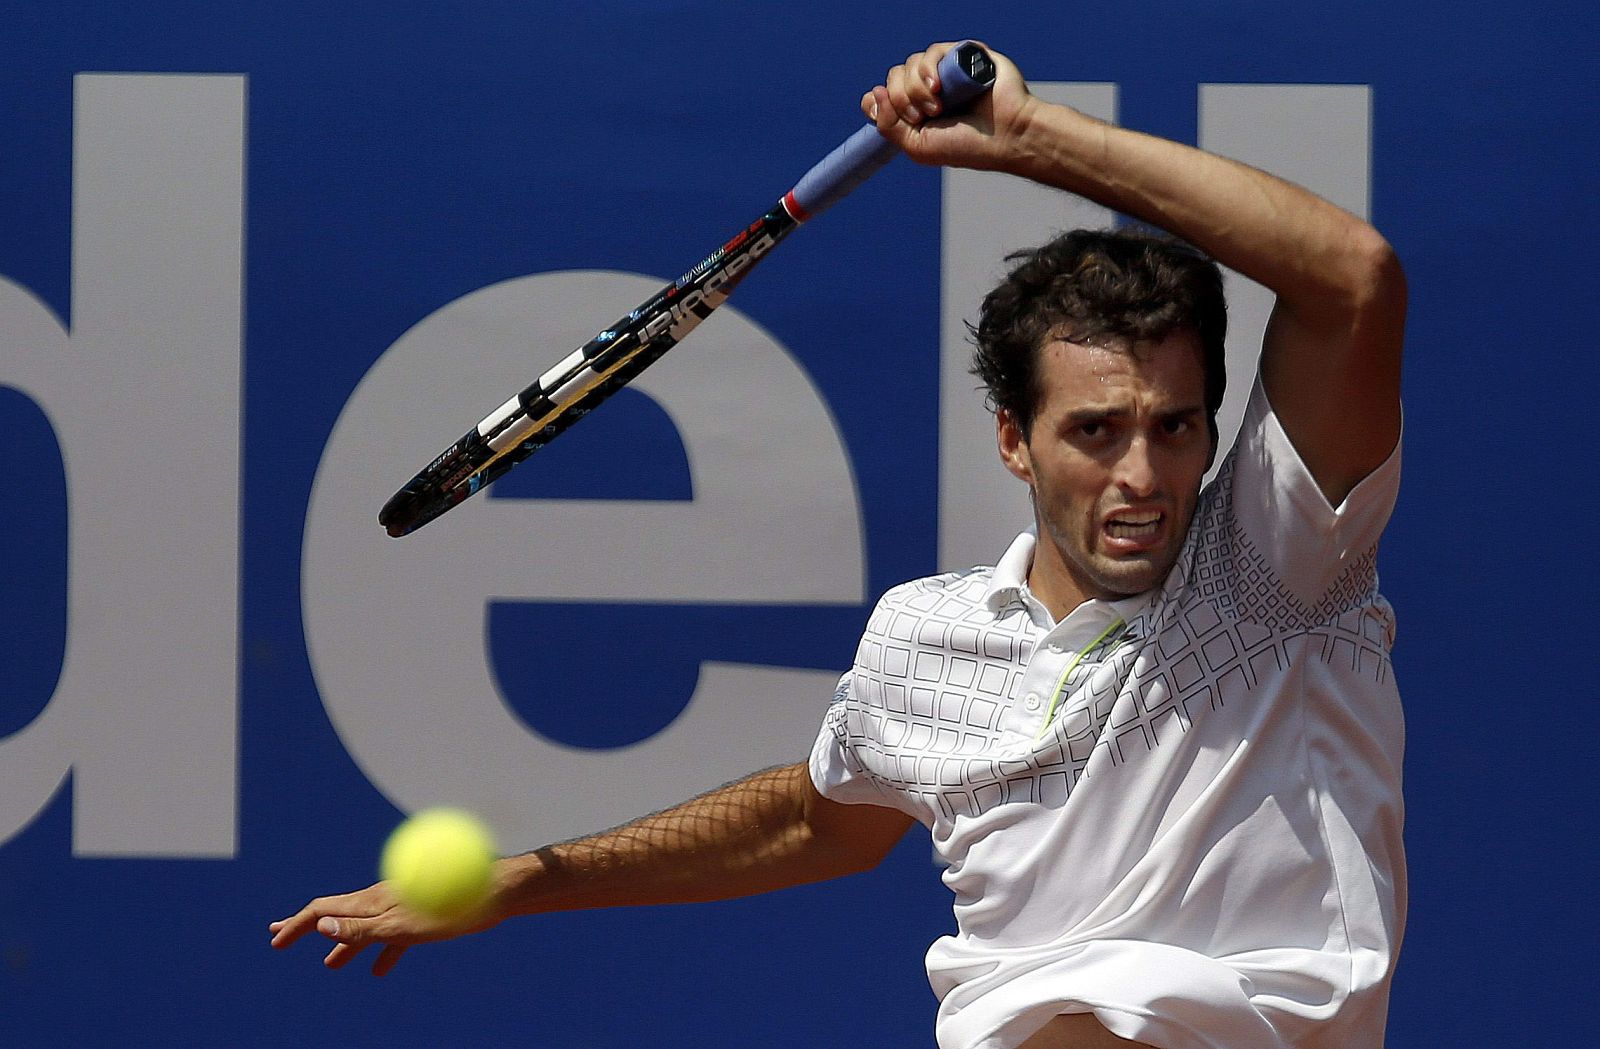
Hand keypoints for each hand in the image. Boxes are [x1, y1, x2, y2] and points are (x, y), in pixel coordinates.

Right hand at [269, 880, 501, 975]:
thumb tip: (320, 924)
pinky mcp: (423, 916)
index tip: (274, 940)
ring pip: (364, 929)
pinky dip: (379, 953)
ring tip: (329, 966)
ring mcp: (402, 908)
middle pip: (337, 915)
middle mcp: (382, 901)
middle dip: (308, 928)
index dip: (295, 924)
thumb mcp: (400, 925)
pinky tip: (379, 971)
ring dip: (343, 946)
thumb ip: (361, 928)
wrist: (492, 893)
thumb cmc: (449, 907)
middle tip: (281, 938)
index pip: (322, 910)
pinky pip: (393, 938)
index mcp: (371, 901)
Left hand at [861, 42, 1036, 171]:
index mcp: (917, 111)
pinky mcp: (962, 55)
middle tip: (922, 116)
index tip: (896, 116)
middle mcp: (928, 90)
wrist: (1006, 135)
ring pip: (909, 64)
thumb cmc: (967, 146)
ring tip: (936, 107)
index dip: (879, 101)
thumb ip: (888, 126)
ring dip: (914, 88)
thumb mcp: (917, 146)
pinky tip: (938, 88)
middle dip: (900, 98)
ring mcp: (945, 72)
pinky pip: (931, 51)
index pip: (882, 95)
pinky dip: (928, 69)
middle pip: (893, 77)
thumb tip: (874, 94)